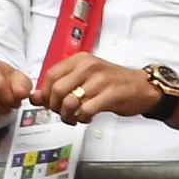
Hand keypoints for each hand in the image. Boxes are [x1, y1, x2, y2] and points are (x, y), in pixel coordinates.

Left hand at [34, 51, 164, 123]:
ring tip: (74, 118)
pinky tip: (87, 117)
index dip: (45, 94)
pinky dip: (82, 119)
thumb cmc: (113, 83)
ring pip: (69, 101)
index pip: (50, 75)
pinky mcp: (110, 95)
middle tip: (62, 113)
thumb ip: (60, 86)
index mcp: (81, 60)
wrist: (143, 87)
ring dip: (67, 116)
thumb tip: (35, 97)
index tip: (49, 103)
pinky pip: (85, 110)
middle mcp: (89, 66)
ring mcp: (100, 80)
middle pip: (56, 89)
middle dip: (55, 107)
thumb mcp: (85, 79)